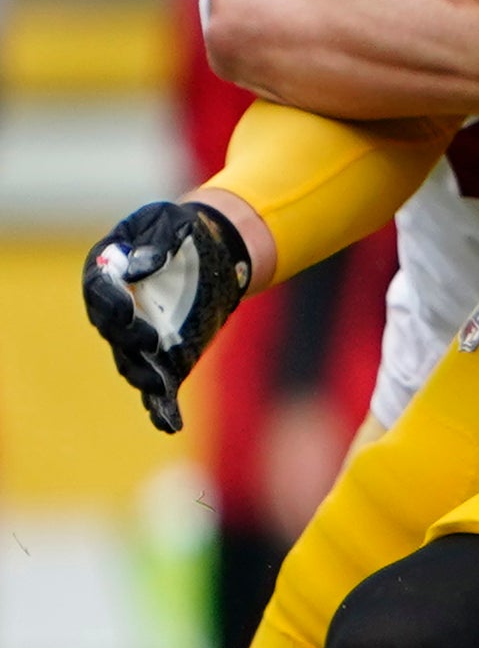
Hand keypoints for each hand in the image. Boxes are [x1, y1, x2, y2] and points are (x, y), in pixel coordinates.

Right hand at [83, 199, 250, 433]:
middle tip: (150, 338)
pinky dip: (162, 408)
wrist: (210, 248)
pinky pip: (161, 388)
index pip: (99, 293)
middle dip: (129, 338)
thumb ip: (155, 242)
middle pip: (113, 332)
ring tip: (157, 385)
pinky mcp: (169, 358)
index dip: (110, 301)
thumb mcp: (169, 223)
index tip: (125, 305)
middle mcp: (118, 314)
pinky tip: (169, 424)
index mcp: (108, 276)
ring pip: (133, 364)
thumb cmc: (181, 231)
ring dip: (143, 376)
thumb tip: (140, 267)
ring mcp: (141, 340)